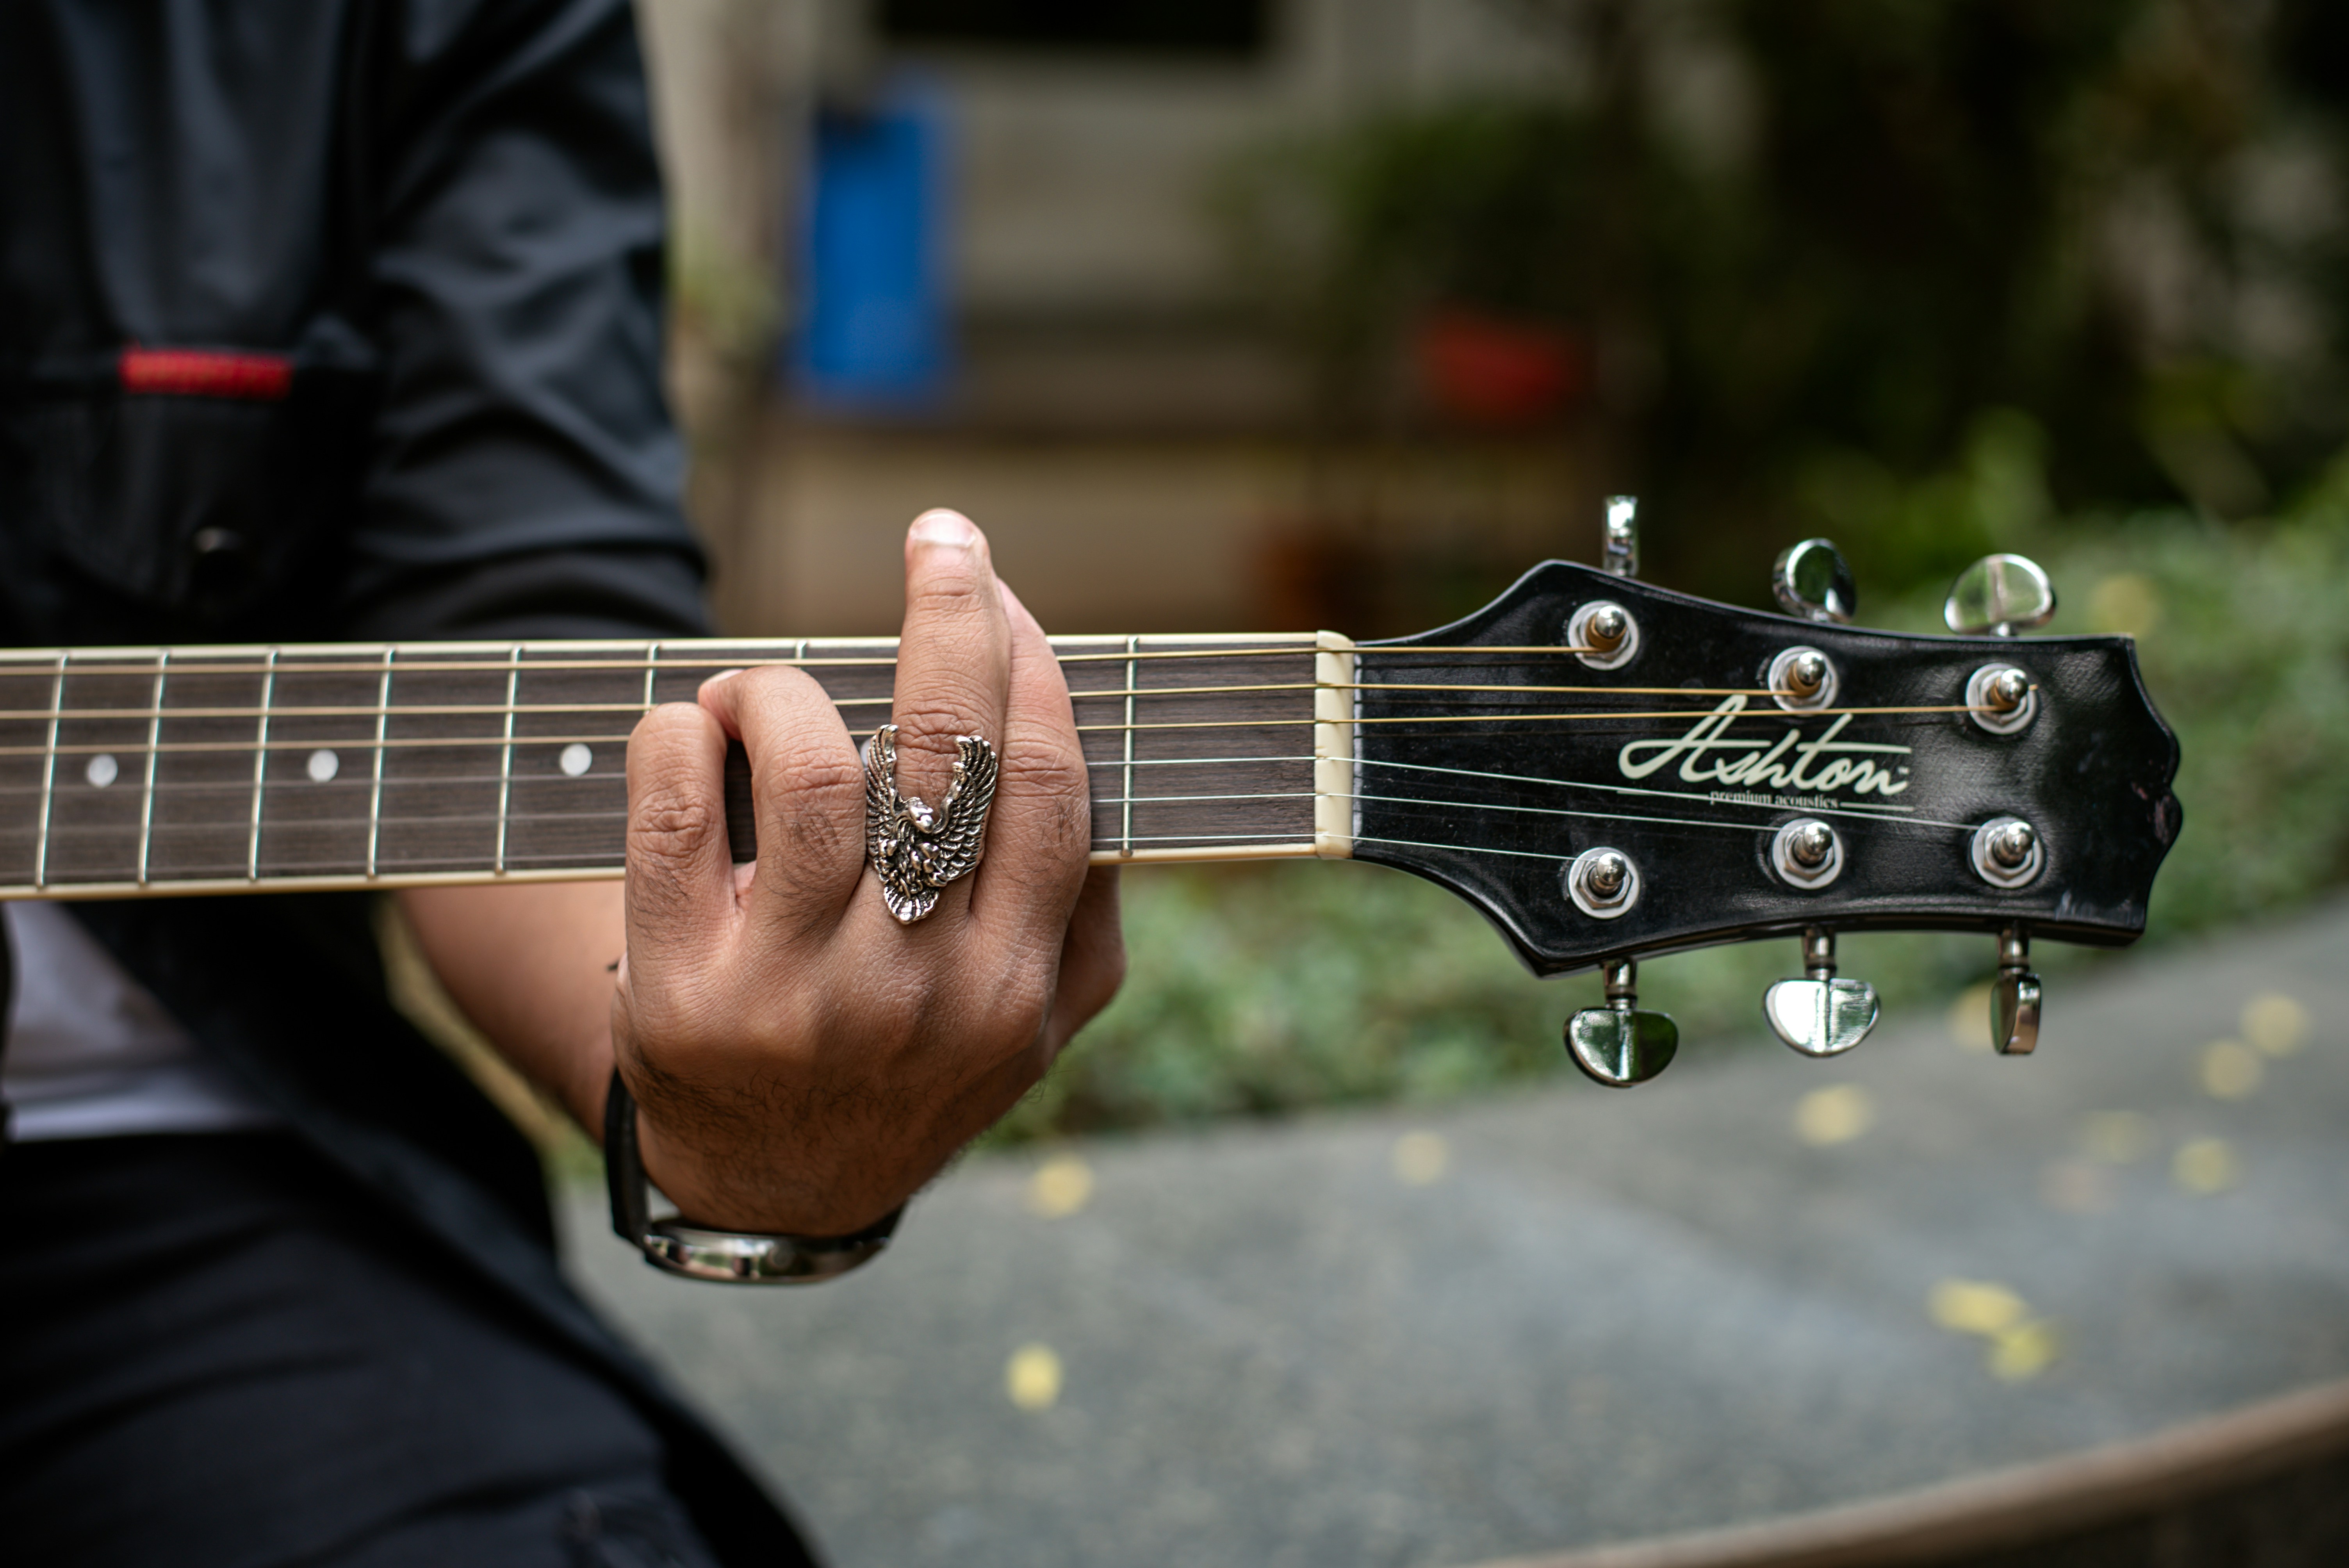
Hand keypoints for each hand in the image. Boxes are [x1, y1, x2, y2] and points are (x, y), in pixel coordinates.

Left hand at [611, 511, 1124, 1233]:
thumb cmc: (910, 1069)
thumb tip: (1086, 756)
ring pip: (809, 771)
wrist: (771, 1192)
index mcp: (1014, 986)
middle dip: (950, 615)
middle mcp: (918, 991)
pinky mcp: (683, 997)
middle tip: (941, 537)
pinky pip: (677, 813)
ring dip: (784, 688)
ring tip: (763, 688)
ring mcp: (798, 998)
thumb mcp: (1029, 1027)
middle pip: (946, 756)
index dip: (1028, 663)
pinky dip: (682, 733)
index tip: (1003, 590)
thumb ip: (1083, 915)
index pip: (1045, 784)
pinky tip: (694, 729)